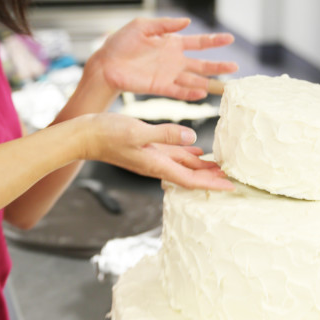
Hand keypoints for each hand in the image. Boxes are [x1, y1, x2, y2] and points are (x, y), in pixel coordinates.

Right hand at [78, 112, 234, 190]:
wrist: (84, 135)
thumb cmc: (107, 133)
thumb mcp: (137, 131)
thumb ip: (165, 135)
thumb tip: (192, 139)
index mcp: (157, 164)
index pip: (191, 180)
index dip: (212, 184)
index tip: (231, 187)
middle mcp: (157, 164)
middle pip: (191, 175)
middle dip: (213, 179)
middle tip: (235, 179)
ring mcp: (152, 157)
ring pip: (184, 165)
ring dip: (203, 168)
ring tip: (222, 167)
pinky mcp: (147, 148)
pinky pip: (173, 154)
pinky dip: (188, 155)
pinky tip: (197, 151)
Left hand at [91, 16, 237, 100]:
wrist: (106, 63)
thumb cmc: (121, 43)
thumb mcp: (142, 26)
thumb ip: (165, 24)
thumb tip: (187, 21)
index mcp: (172, 43)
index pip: (199, 43)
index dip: (214, 41)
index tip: (230, 38)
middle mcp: (174, 61)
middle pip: (202, 64)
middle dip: (218, 65)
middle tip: (235, 67)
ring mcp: (168, 75)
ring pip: (194, 80)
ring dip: (209, 82)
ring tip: (225, 86)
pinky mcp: (159, 87)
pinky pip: (178, 91)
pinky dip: (190, 93)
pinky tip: (201, 93)